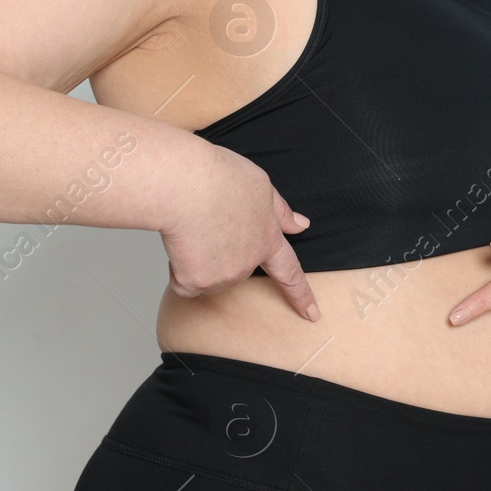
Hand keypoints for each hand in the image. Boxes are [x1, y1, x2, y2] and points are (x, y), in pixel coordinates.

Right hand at [160, 141, 319, 320]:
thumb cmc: (218, 176)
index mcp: (268, 238)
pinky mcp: (199, 282)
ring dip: (198, 258)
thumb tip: (301, 225)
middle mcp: (250, 262)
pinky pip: (184, 282)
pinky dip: (178, 268)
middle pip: (235, 269)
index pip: (289, 271)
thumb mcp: (259, 185)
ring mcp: (225, 275)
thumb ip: (280, 210)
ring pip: (208, 276)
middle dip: (221, 252)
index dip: (300, 294)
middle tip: (206, 221)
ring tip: (192, 227)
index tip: (312, 314)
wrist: (186, 185)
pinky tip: (179, 242)